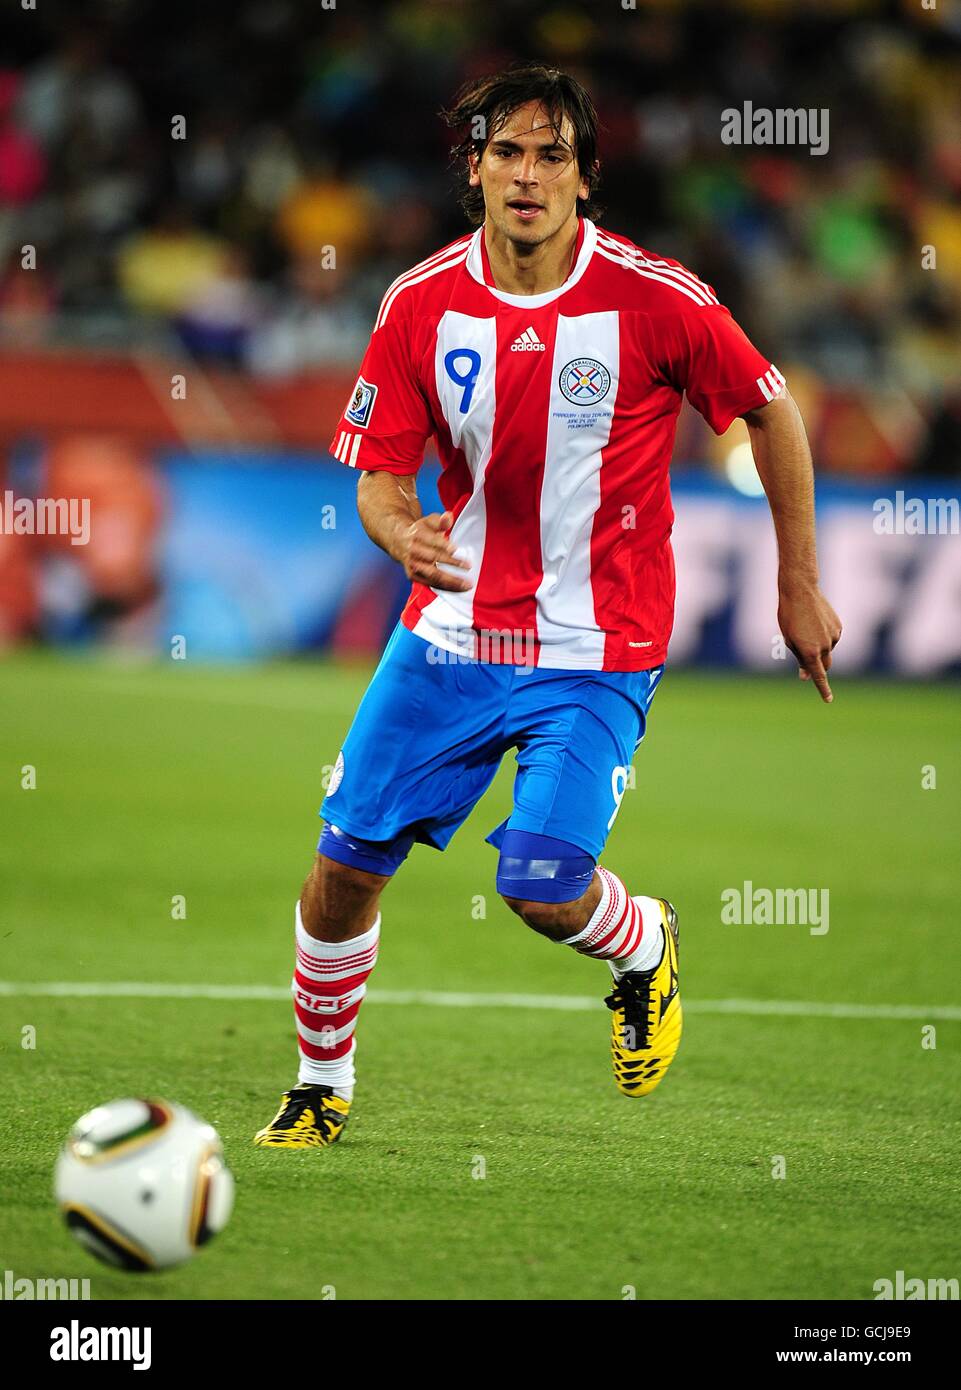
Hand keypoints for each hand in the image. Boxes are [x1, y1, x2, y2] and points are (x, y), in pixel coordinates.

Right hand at [395, 510, 471, 592]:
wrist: (399, 542)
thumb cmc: (420, 532)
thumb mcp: (428, 522)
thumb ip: (440, 520)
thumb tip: (449, 516)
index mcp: (418, 536)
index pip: (432, 541)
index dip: (443, 544)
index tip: (456, 549)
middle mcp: (414, 551)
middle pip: (433, 558)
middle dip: (451, 563)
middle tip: (468, 566)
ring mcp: (413, 565)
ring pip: (432, 575)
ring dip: (450, 581)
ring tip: (466, 584)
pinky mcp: (413, 576)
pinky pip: (430, 584)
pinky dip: (444, 587)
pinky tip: (457, 589)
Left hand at [778, 582, 841, 702]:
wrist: (801, 591)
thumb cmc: (788, 616)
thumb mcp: (789, 640)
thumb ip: (799, 658)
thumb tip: (806, 675)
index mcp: (809, 652)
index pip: (818, 676)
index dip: (823, 689)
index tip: (828, 700)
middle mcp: (824, 646)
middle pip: (825, 665)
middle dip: (818, 666)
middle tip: (806, 657)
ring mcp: (834, 636)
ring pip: (828, 650)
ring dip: (819, 646)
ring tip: (806, 627)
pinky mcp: (839, 627)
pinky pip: (832, 638)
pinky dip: (825, 636)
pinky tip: (816, 622)